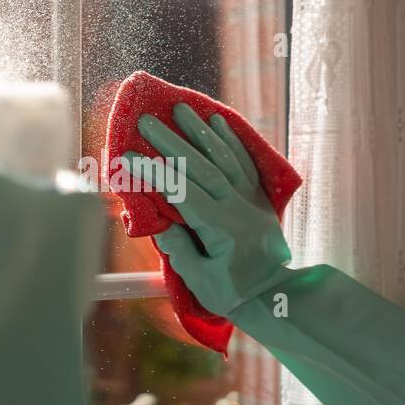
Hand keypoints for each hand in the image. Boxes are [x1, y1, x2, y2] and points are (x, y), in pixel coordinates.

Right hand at [124, 103, 290, 315]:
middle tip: (147, 120)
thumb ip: (179, 250)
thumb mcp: (200, 280)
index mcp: (219, 227)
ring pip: (224, 157)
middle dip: (171, 141)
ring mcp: (249, 199)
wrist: (275, 295)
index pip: (182, 191)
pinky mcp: (257, 197)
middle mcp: (236, 206)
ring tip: (181, 109)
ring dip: (200, 132)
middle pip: (201, 166)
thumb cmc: (232, 293)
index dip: (154, 172)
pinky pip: (244, 162)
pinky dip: (230, 140)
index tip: (129, 156)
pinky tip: (217, 122)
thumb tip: (160, 222)